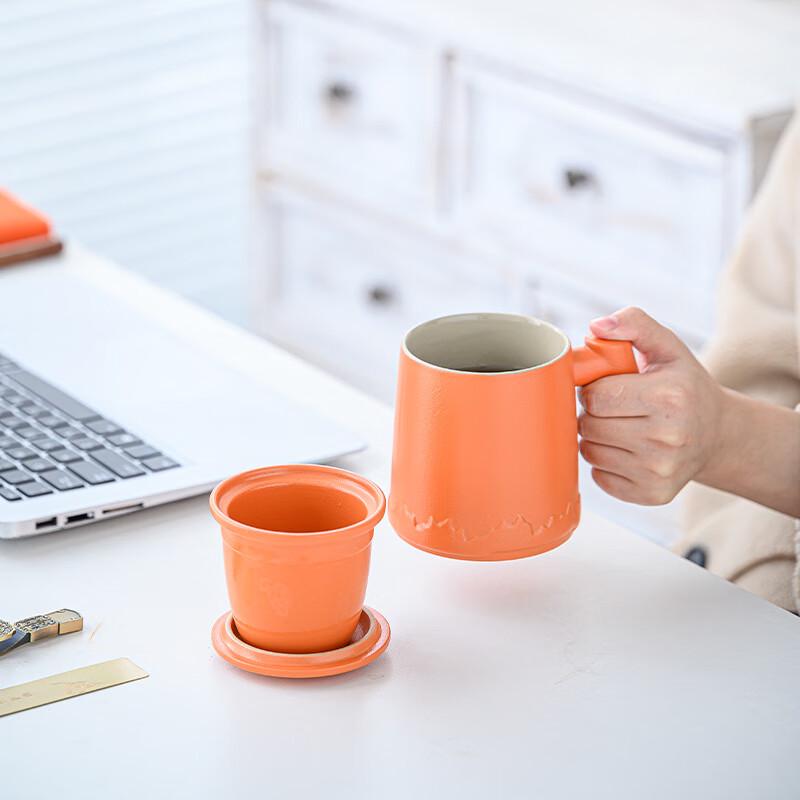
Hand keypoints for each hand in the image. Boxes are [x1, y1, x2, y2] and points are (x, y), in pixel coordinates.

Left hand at [578, 307, 724, 504]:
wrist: (717, 434)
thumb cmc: (684, 386)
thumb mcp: (666, 347)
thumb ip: (633, 324)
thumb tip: (596, 327)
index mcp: (669, 396)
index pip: (596, 396)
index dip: (593, 389)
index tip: (608, 387)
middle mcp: (667, 437)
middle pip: (589, 425)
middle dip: (593, 413)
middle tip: (613, 407)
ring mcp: (659, 470)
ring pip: (589, 451)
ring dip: (595, 438)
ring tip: (620, 426)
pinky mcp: (651, 494)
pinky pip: (599, 477)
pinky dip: (604, 463)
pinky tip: (626, 450)